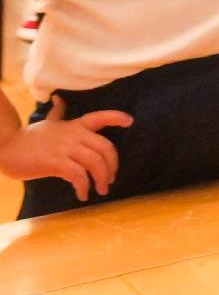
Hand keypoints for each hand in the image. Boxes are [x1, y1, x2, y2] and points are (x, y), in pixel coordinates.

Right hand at [0, 108, 126, 201]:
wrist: (6, 148)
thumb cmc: (27, 138)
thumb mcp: (47, 124)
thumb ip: (57, 113)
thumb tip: (59, 99)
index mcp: (74, 125)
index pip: (100, 117)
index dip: (117, 118)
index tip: (130, 122)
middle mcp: (73, 135)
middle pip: (105, 147)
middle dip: (112, 165)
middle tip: (110, 179)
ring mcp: (65, 148)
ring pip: (95, 162)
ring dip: (102, 179)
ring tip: (100, 190)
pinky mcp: (55, 162)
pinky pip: (78, 175)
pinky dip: (84, 186)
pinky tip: (82, 194)